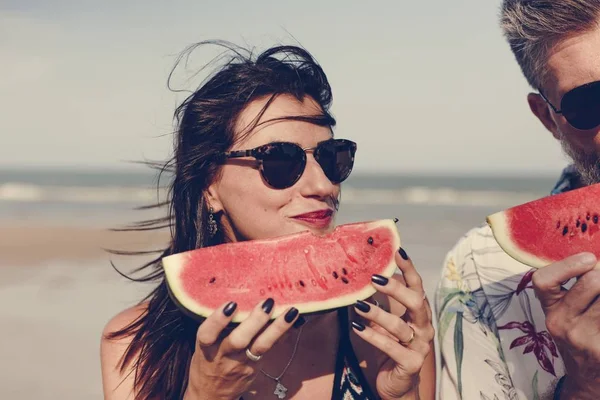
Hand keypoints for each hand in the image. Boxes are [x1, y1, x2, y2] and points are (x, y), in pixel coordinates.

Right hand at [184, 298, 301, 399]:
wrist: (212, 394)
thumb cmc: (208, 360)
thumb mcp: (204, 345)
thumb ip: (216, 326)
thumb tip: (236, 296)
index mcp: (206, 347)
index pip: (207, 334)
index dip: (218, 320)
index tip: (231, 304)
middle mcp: (224, 356)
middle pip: (238, 340)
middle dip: (254, 321)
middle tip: (267, 302)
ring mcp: (242, 363)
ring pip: (261, 346)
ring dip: (277, 328)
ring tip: (291, 311)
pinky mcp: (256, 368)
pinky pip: (271, 349)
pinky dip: (282, 334)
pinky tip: (293, 321)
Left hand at [352, 248, 434, 399]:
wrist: (397, 384)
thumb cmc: (390, 347)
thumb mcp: (384, 321)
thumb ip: (380, 302)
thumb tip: (363, 277)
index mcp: (418, 313)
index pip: (417, 286)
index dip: (409, 268)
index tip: (398, 251)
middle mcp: (423, 327)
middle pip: (415, 302)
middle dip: (396, 289)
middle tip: (374, 278)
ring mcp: (420, 346)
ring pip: (400, 326)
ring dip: (378, 314)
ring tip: (358, 305)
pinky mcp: (411, 363)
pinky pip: (391, 347)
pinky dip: (372, 336)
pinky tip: (356, 328)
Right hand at [531, 252, 599, 399]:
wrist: (589, 378)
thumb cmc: (581, 336)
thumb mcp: (567, 312)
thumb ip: (574, 286)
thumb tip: (594, 260)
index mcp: (550, 310)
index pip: (543, 281)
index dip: (567, 266)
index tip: (588, 259)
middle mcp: (561, 323)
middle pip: (592, 281)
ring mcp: (584, 338)